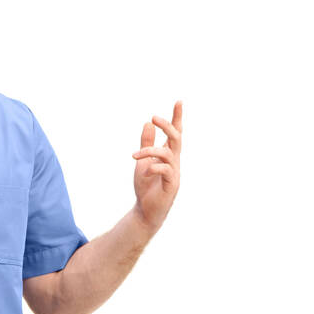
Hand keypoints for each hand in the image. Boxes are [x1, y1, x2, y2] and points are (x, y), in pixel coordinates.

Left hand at [132, 102, 182, 234]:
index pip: (175, 133)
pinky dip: (155, 167)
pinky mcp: (171, 186)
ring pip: (168, 154)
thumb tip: (147, 124)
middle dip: (167, 126)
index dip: (177, 118)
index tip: (179, 101)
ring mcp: (174, 173)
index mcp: (168, 155)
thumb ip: (146, 144)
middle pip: (176, 138)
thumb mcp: (142, 162)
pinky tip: (145, 171)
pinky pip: (166, 171)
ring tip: (134, 156)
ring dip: (150, 151)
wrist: (145, 211)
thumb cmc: (146, 188)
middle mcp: (174, 162)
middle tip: (153, 117)